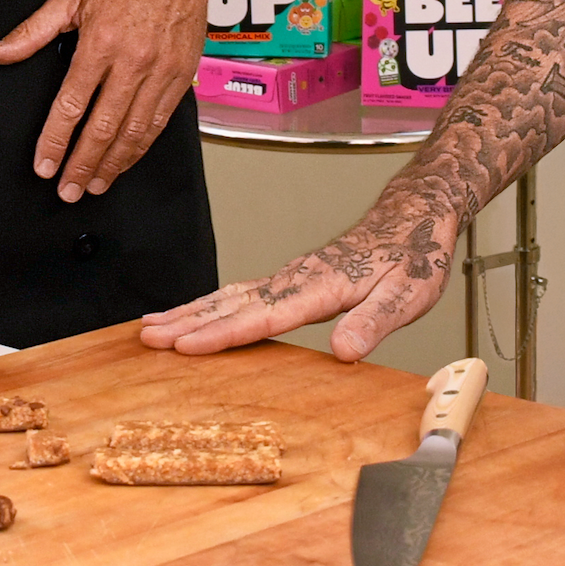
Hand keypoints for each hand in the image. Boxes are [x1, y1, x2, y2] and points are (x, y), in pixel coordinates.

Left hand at [0, 0, 221, 201]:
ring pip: (135, 131)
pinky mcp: (182, 73)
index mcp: (100, 43)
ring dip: (113, 164)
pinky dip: (142, 146)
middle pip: (104, 128)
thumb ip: (31, 32)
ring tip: (95, 184)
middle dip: (82, 165)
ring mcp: (162, 70)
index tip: (44, 166)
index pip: (72, 106)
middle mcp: (133, 60)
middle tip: (68, 190)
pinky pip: (161, 120)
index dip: (55, 142)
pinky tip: (127, 159)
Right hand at [139, 185, 457, 360]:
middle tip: (146, 338)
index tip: (185, 347)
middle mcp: (299, 276)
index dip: (222, 335)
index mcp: (322, 284)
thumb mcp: (408, 295)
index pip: (263, 315)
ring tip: (152, 326)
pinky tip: (198, 312)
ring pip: (231, 294)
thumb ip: (375, 322)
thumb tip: (345, 352)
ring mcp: (293, 274)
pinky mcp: (294, 275)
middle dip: (188, 322)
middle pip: (234, 303)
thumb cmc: (414, 255)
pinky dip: (212, 302)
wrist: (417, 213)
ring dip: (191, 311)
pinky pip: (243, 291)